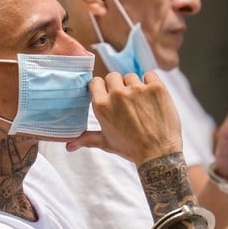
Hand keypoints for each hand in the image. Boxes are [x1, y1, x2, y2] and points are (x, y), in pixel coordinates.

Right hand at [67, 72, 182, 165]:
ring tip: (140, 103)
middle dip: (118, 86)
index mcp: (102, 105)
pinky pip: (149, 75)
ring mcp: (138, 89)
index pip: (96, 82)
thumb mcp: (106, 143)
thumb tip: (68, 146)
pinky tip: (151, 98)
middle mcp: (118, 94)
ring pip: (131, 76)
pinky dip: (150, 83)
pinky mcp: (156, 87)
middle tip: (126, 101)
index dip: (102, 87)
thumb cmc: (131, 149)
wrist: (159, 154)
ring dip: (135, 86)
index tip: (108, 94)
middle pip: (113, 76)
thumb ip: (87, 138)